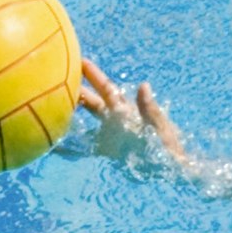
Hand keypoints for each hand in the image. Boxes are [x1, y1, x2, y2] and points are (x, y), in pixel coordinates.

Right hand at [67, 58, 187, 161]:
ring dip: (77, 111)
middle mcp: (120, 119)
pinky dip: (76, 145)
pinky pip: (91, 146)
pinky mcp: (113, 151)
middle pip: (96, 101)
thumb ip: (150, 109)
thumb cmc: (170, 148)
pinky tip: (62, 144)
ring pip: (92, 119)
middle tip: (61, 77)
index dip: (95, 76)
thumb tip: (144, 85)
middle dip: (80, 89)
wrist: (172, 171)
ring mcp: (114, 135)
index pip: (109, 90)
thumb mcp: (160, 127)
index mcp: (130, 110)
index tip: (81, 61)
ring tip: (59, 103)